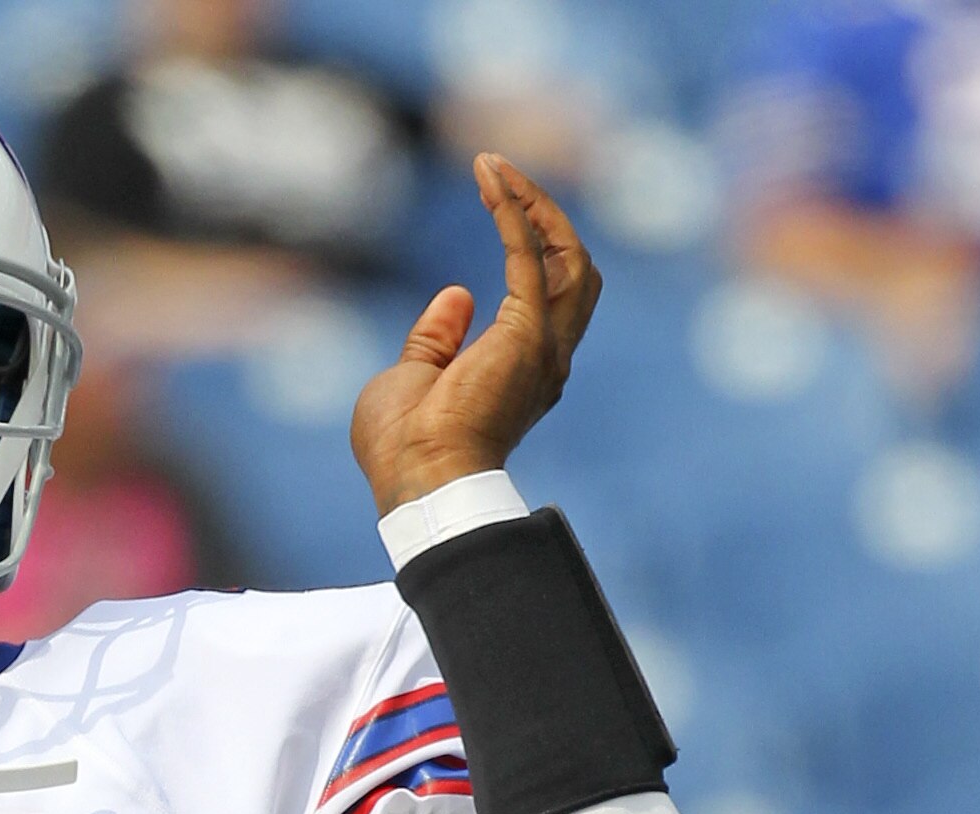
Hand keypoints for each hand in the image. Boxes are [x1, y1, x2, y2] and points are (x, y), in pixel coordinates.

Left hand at [351, 154, 600, 514]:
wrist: (415, 479)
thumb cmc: (403, 446)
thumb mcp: (412, 378)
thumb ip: (436, 338)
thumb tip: (456, 293)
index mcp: (524, 372)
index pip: (546, 295)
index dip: (527, 245)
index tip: (492, 202)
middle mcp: (547, 358)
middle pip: (575, 269)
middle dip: (545, 219)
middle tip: (502, 180)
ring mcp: (543, 347)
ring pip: (567, 256)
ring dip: (533, 206)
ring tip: (494, 168)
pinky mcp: (526, 333)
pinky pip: (530, 257)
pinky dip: (514, 214)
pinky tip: (492, 179)